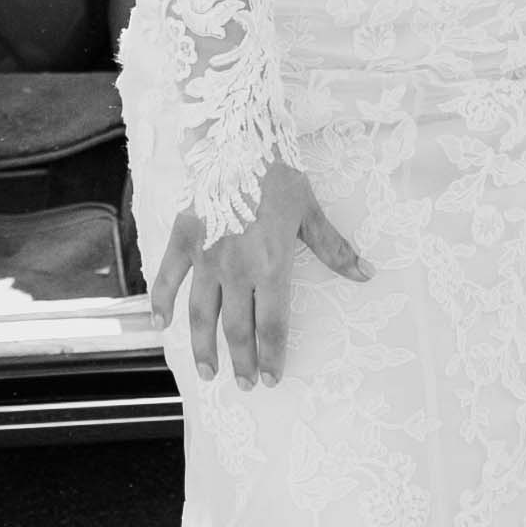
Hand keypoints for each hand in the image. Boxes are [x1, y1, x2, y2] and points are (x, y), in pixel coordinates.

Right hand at [160, 160, 367, 385]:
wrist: (233, 140)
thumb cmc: (275, 173)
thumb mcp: (309, 211)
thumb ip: (332, 247)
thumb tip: (365, 273)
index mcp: (271, 265)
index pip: (272, 323)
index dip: (272, 354)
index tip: (272, 379)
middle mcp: (236, 270)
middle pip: (237, 327)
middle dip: (242, 361)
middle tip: (244, 386)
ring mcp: (205, 258)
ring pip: (201, 314)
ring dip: (203, 347)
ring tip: (207, 371)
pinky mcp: (182, 240)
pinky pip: (167, 278)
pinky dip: (160, 302)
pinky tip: (159, 325)